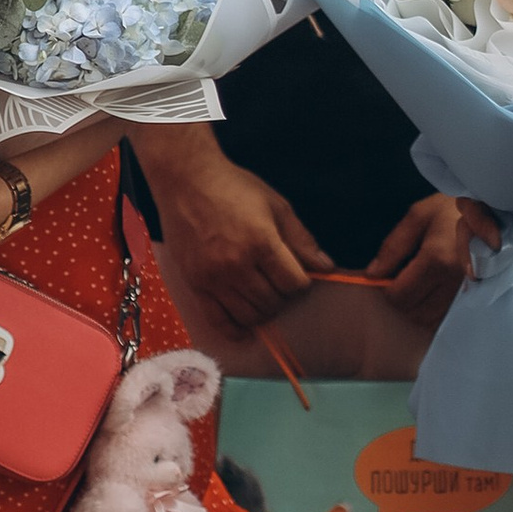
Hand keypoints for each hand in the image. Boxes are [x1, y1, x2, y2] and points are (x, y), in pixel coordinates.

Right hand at [148, 144, 333, 331]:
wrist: (186, 181)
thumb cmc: (235, 188)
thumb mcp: (275, 205)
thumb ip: (301, 239)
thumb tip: (326, 267)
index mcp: (261, 242)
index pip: (294, 284)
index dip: (301, 283)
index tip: (296, 273)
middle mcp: (237, 265)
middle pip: (272, 302)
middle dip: (282, 297)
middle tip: (278, 283)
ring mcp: (213, 278)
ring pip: (249, 315)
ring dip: (263, 312)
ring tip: (263, 296)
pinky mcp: (195, 284)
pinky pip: (218, 320)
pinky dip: (235, 331)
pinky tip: (246, 330)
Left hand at [368, 191, 499, 328]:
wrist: (492, 210)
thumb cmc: (451, 209)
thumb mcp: (417, 217)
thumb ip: (393, 247)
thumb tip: (372, 274)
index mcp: (437, 258)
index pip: (400, 295)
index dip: (387, 290)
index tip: (386, 278)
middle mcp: (453, 280)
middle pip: (414, 312)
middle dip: (401, 300)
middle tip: (400, 280)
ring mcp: (467, 291)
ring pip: (430, 318)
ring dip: (417, 307)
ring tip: (416, 284)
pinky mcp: (476, 296)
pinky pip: (446, 317)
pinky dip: (433, 310)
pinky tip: (431, 292)